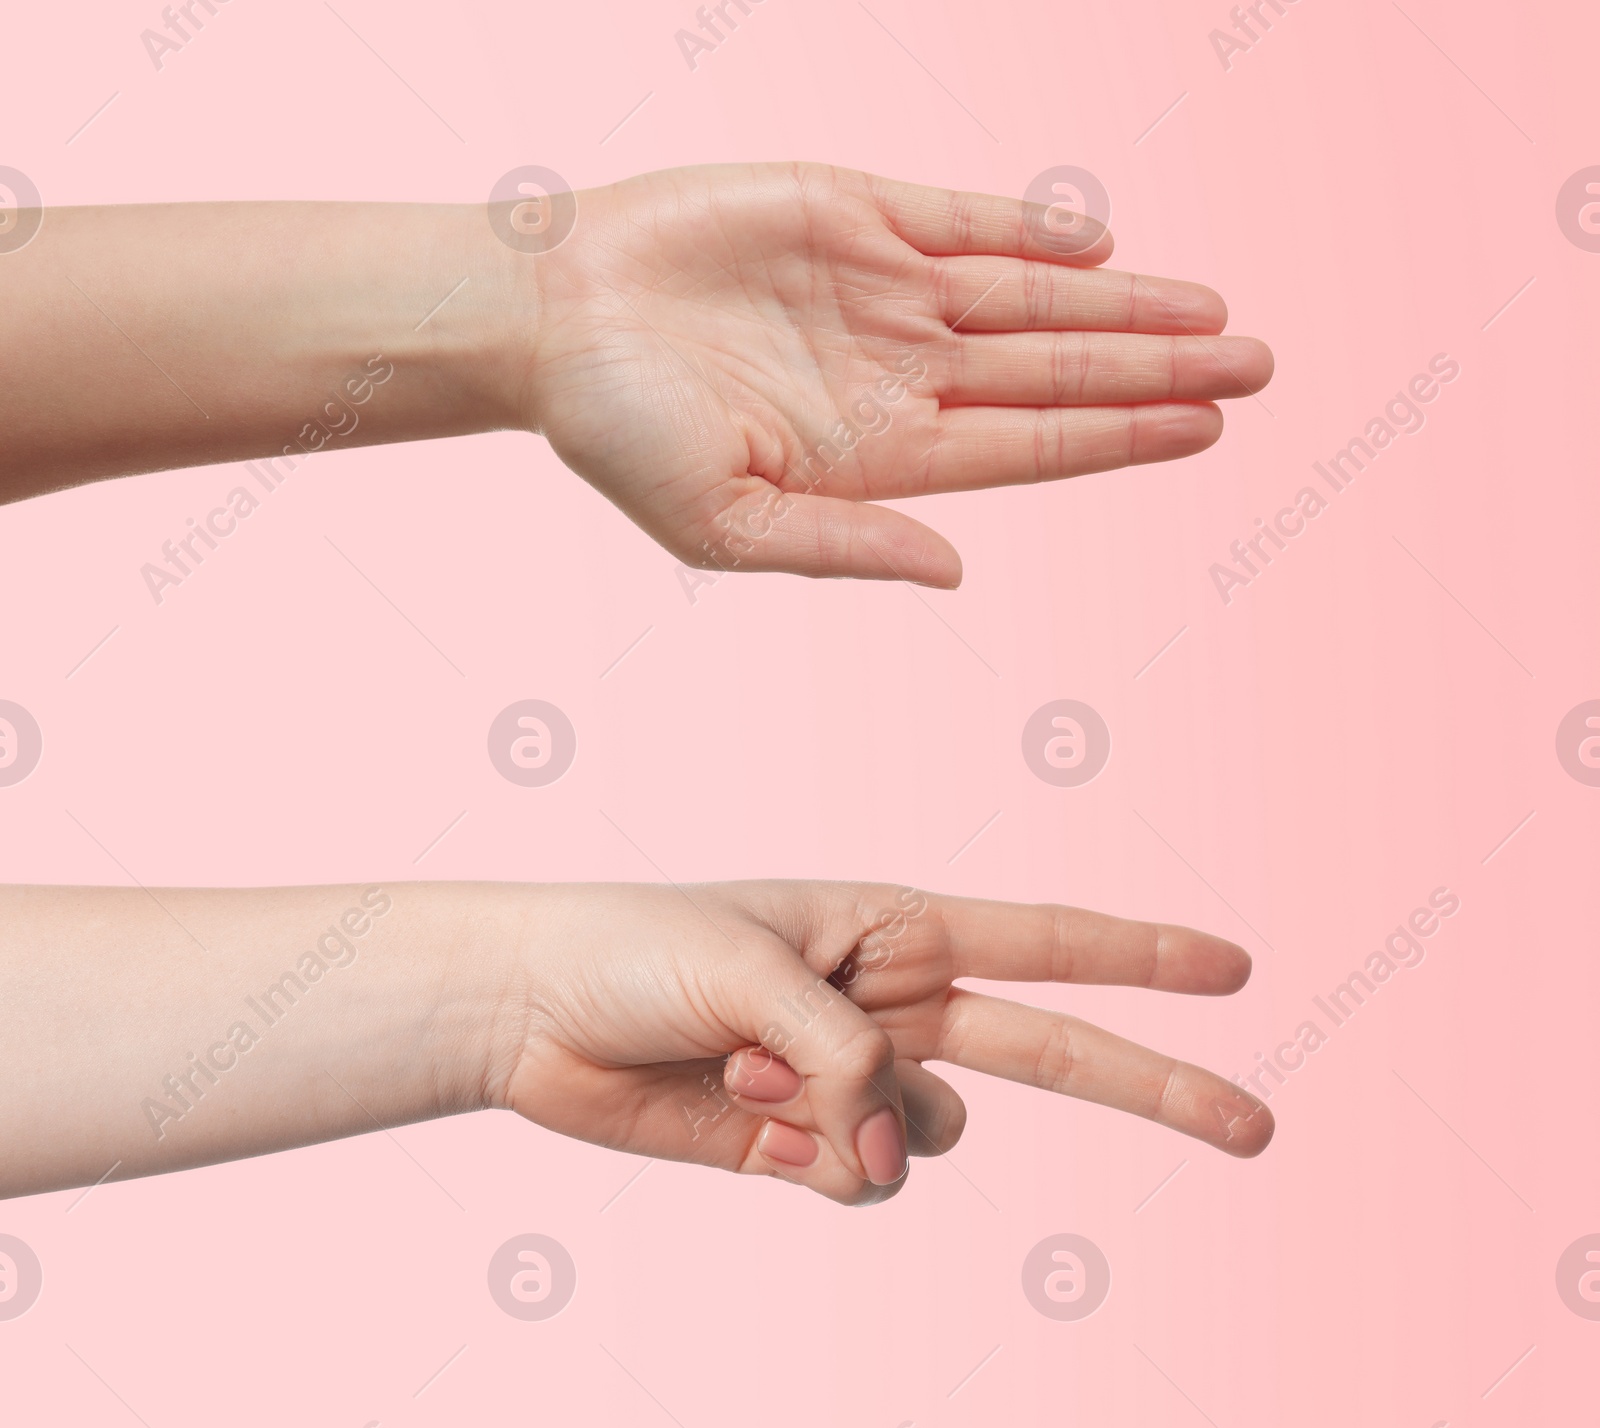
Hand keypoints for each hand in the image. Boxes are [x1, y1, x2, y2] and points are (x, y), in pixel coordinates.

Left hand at [494, 880, 1273, 1205]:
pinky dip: (815, 1165)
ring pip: (933, 1137)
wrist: (531, 1013)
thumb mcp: (753, 977)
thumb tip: (892, 1160)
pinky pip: (861, 1183)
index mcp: (895, 929)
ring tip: (748, 1073)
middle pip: (1056, 1054)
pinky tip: (744, 1121)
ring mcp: (853, 1084)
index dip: (1148, 960)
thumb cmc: (636, 950)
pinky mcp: (801, 1149)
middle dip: (1156, 1088)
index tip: (1236, 970)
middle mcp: (893, 1006)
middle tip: (1258, 1128)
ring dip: (856, 1123)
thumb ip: (847, 1063)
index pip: (1051, 943)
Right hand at [520, 163, 1273, 584]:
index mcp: (881, 454)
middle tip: (1263, 367)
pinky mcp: (852, 210)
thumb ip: (845, 547)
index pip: (1033, 446)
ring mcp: (882, 289)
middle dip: (1160, 370)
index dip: (1122, 436)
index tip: (1207, 431)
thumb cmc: (617, 438)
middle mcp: (900, 371)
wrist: (545, 320)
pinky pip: (968, 216)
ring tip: (1218, 313)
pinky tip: (1109, 240)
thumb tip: (958, 571)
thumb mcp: (726, 528)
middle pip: (1059, 371)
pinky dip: (1039, 227)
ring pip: (1035, 296)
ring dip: (1128, 303)